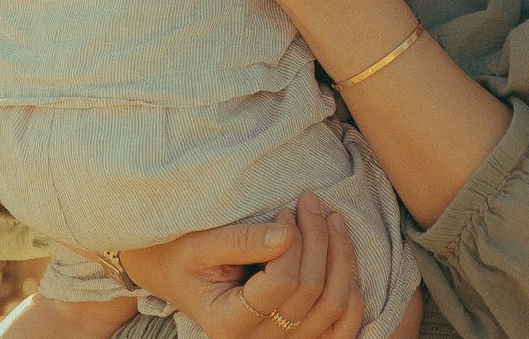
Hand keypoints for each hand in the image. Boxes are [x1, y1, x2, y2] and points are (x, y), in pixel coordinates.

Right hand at [121, 197, 365, 338]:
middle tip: (311, 202)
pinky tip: (344, 258)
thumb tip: (287, 234)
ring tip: (331, 219)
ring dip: (342, 257)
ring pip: (335, 308)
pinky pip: (343, 328)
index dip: (293, 241)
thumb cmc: (184, 255)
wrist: (175, 275)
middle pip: (312, 293)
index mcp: (228, 324)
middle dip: (319, 239)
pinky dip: (353, 294)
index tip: (285, 210)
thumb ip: (242, 240)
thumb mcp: (200, 244)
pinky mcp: (300, 337)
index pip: (281, 283)